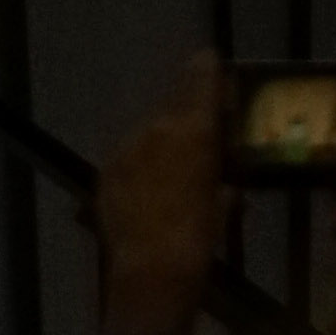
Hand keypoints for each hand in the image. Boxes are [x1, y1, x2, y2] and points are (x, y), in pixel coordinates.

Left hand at [90, 52, 228, 334]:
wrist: (151, 276)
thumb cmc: (200, 243)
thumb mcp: (225, 208)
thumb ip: (226, 181)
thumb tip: (229, 181)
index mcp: (192, 133)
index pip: (200, 85)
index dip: (206, 70)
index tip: (209, 58)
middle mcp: (155, 131)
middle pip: (172, 103)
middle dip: (186, 103)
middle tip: (200, 108)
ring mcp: (125, 151)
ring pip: (148, 128)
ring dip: (163, 134)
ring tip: (177, 149)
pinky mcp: (106, 173)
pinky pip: (129, 155)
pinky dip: (142, 160)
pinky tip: (152, 176)